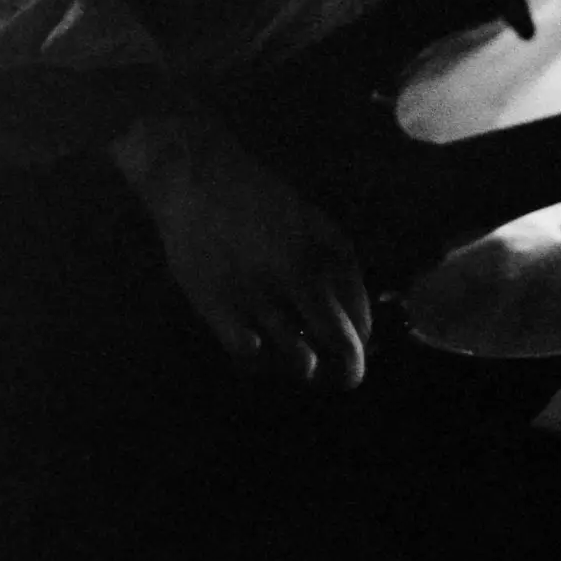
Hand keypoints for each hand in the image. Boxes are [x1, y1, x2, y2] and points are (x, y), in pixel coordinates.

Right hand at [109, 106, 371, 386]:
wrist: (197, 182)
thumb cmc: (263, 203)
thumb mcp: (316, 224)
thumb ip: (340, 268)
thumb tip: (359, 322)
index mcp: (325, 255)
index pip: (359, 318)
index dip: (362, 342)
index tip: (358, 349)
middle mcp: (296, 277)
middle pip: (337, 344)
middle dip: (347, 369)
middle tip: (344, 378)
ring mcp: (257, 295)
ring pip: (296, 359)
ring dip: (303, 365)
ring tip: (298, 358)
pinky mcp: (217, 308)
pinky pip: (249, 356)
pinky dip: (260, 360)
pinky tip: (258, 344)